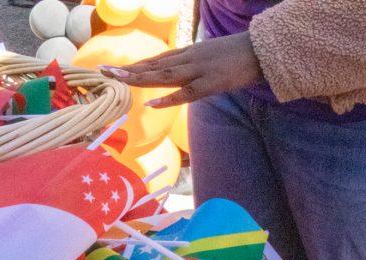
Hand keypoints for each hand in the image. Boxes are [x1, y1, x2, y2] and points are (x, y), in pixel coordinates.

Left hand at [102, 32, 262, 108]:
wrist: (262, 50)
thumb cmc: (238, 56)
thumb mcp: (210, 57)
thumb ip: (193, 65)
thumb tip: (180, 74)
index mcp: (189, 54)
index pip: (156, 60)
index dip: (134, 65)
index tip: (114, 68)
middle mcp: (189, 59)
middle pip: (153, 65)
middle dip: (128, 69)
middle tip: (104, 71)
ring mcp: (199, 70)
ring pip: (164, 75)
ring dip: (140, 78)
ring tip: (119, 79)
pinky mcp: (211, 83)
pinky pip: (186, 93)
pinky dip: (169, 98)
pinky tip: (152, 102)